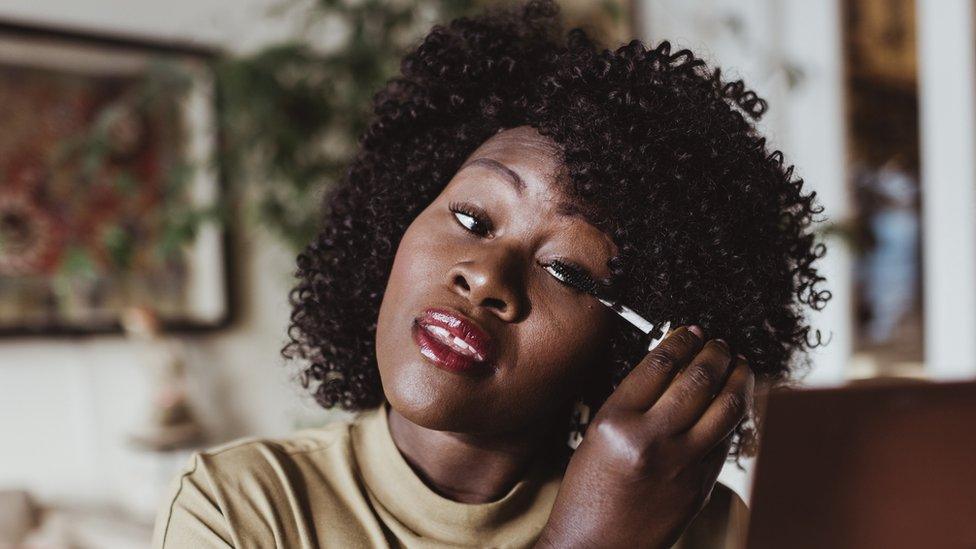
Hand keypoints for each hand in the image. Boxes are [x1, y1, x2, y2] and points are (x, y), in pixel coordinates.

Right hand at [536, 326, 754, 548]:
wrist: (595, 547)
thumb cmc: (588, 493)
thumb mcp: (596, 435)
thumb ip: (632, 402)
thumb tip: (670, 368)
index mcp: (616, 422)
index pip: (658, 365)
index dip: (680, 341)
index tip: (689, 331)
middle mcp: (651, 441)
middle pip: (699, 380)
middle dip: (715, 353)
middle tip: (719, 344)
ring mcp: (681, 465)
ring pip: (726, 408)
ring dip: (738, 379)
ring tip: (738, 366)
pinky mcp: (700, 487)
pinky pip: (725, 442)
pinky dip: (733, 417)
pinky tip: (732, 405)